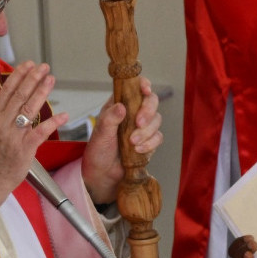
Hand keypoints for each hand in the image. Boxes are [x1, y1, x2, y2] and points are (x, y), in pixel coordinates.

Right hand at [0, 61, 68, 209]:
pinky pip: (41, 132)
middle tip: (43, 66)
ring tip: (51, 79)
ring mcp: (14, 136)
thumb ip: (6, 112)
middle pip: (19, 96)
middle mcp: (3, 123)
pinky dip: (53, 122)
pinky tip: (64, 115)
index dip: (18, 76)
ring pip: (29, 109)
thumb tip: (19, 94)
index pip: (7, 91)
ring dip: (41, 92)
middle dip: (32, 79)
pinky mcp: (24, 149)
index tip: (28, 64)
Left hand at [82, 77, 162, 203]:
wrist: (103, 173)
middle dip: (147, 111)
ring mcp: (143, 126)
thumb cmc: (99, 149)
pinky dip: (149, 143)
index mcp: (120, 104)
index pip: (135, 87)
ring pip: (156, 120)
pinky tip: (137, 150)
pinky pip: (157, 137)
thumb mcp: (100, 134)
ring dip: (146, 131)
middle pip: (151, 101)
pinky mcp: (149, 140)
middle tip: (139, 123)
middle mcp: (133, 112)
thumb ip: (109, 119)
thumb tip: (121, 107)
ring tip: (131, 143)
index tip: (145, 90)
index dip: (143, 84)